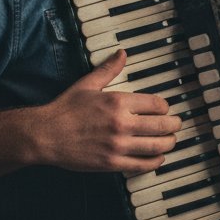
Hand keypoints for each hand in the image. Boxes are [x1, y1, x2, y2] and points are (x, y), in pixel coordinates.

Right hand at [33, 50, 181, 174]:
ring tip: (170, 141)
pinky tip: (157, 158)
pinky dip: (155, 162)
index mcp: (118, 102)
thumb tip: (122, 54)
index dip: (165, 108)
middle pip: (163, 126)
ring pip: (157, 146)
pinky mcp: (112, 163)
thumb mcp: (87, 84)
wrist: (44, 135)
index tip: (165, 110)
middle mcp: (121, 123)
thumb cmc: (65, 109)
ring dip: (169, 144)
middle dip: (174, 125)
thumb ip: (108, 70)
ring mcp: (117, 145)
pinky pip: (142, 165)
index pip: (157, 105)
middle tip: (176, 125)